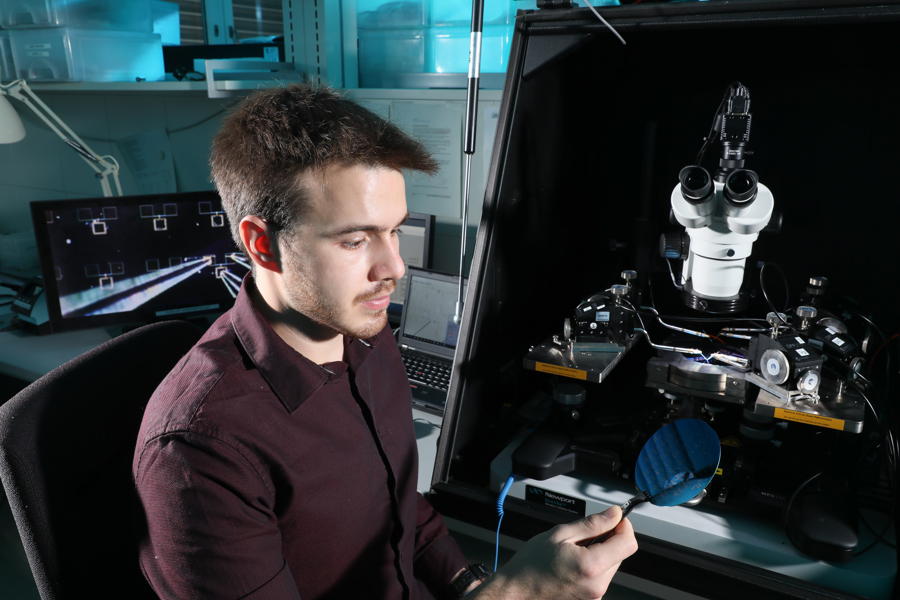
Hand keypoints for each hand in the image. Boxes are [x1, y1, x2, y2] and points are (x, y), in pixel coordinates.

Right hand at [473, 505, 636, 599]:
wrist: (516, 592)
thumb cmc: (531, 565)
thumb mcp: (560, 534)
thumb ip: (591, 524)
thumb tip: (613, 514)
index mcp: (591, 566)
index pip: (628, 543)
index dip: (623, 526)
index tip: (614, 518)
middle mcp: (598, 585)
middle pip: (621, 554)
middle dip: (609, 538)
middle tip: (585, 533)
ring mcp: (595, 596)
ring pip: (611, 565)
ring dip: (600, 552)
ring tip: (574, 550)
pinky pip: (600, 577)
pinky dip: (592, 566)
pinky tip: (573, 563)